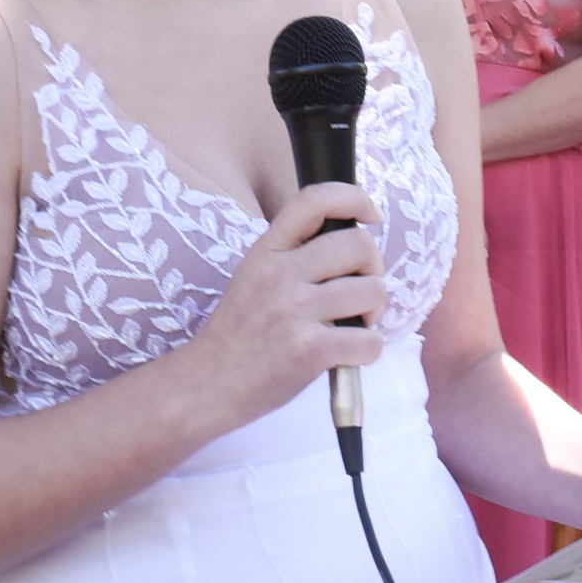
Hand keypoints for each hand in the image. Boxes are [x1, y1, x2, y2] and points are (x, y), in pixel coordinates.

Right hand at [173, 181, 386, 425]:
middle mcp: (279, 273)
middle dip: (374, 268)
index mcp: (267, 250)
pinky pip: (369, 340)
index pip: (315, 200)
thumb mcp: (255, 275)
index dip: (354, 198)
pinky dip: (369, 349)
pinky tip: (348, 354)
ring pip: (373, 290)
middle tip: (359, 292)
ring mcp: (293, 311)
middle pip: (360, 244)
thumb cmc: (241, 332)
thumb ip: (295, 254)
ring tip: (352, 325)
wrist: (207, 384)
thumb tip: (355, 242)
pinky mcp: (308, 350)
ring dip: (374, 311)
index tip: (371, 215)